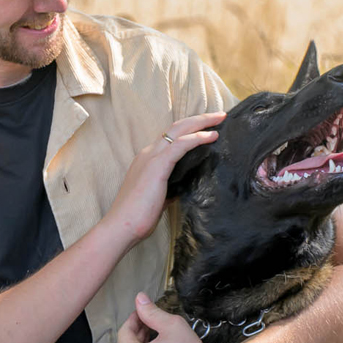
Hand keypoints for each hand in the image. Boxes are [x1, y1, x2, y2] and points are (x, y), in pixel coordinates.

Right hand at [100, 112, 224, 252]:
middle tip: (220, 115)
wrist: (122, 227)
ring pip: (179, 129)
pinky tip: (212, 136)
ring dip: (202, 122)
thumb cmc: (138, 217)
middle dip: (200, 119)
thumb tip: (184, 188)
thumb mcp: (159, 198)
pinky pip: (181, 144)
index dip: (190, 129)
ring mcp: (152, 157)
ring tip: (220, 119)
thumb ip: (170, 188)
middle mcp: (148, 153)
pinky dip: (198, 137)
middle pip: (177, 126)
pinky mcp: (157, 165)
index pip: (171, 137)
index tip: (209, 127)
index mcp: (148, 159)